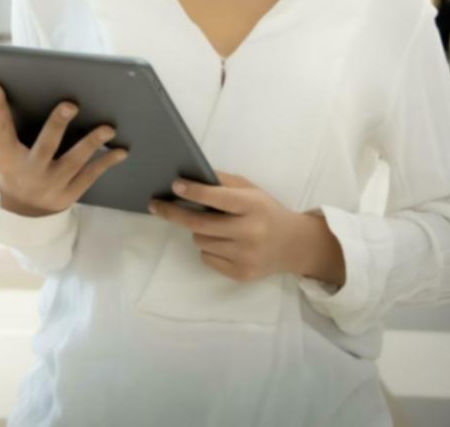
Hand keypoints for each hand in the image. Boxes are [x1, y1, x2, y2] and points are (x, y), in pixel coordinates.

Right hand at [0, 82, 128, 217]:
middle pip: (45, 146)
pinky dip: (106, 163)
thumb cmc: (10, 168)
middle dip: (57, 125)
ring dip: (91, 143)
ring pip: (74, 162)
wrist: (22, 212)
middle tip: (70, 105)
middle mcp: (30, 172)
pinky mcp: (69, 195)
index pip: (1, 129)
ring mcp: (51, 185)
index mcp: (7, 158)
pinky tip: (121, 151)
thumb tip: (0, 95)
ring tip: (108, 128)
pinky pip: (90, 176)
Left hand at [149, 172, 345, 286]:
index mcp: (253, 206)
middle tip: (155, 204)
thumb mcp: (251, 190)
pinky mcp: (241, 274)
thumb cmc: (265, 211)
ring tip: (215, 227)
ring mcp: (245, 256)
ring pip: (200, 241)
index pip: (218, 198)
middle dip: (174, 213)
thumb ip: (222, 182)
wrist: (294, 245)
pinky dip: (208, 248)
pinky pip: (207, 258)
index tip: (174, 185)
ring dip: (199, 232)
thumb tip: (188, 176)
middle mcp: (250, 232)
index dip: (194, 191)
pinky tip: (224, 243)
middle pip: (199, 224)